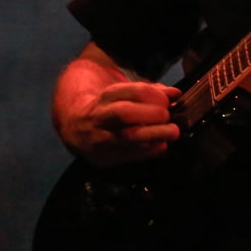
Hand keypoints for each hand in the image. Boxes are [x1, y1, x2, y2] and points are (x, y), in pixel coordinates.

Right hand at [53, 54, 181, 167]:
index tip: (168, 101)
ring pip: (126, 137)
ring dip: (155, 135)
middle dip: (152, 114)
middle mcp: (99, 117)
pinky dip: (150, 151)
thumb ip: (151, 93)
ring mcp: (99, 139)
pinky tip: (161, 146)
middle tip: (168, 118)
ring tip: (172, 133)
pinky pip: (130, 156)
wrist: (75, 129)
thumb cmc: (110, 108)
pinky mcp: (102, 159)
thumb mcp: (124, 95)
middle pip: (124, 113)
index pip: (131, 91)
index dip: (154, 95)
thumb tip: (175, 94)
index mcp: (106, 97)